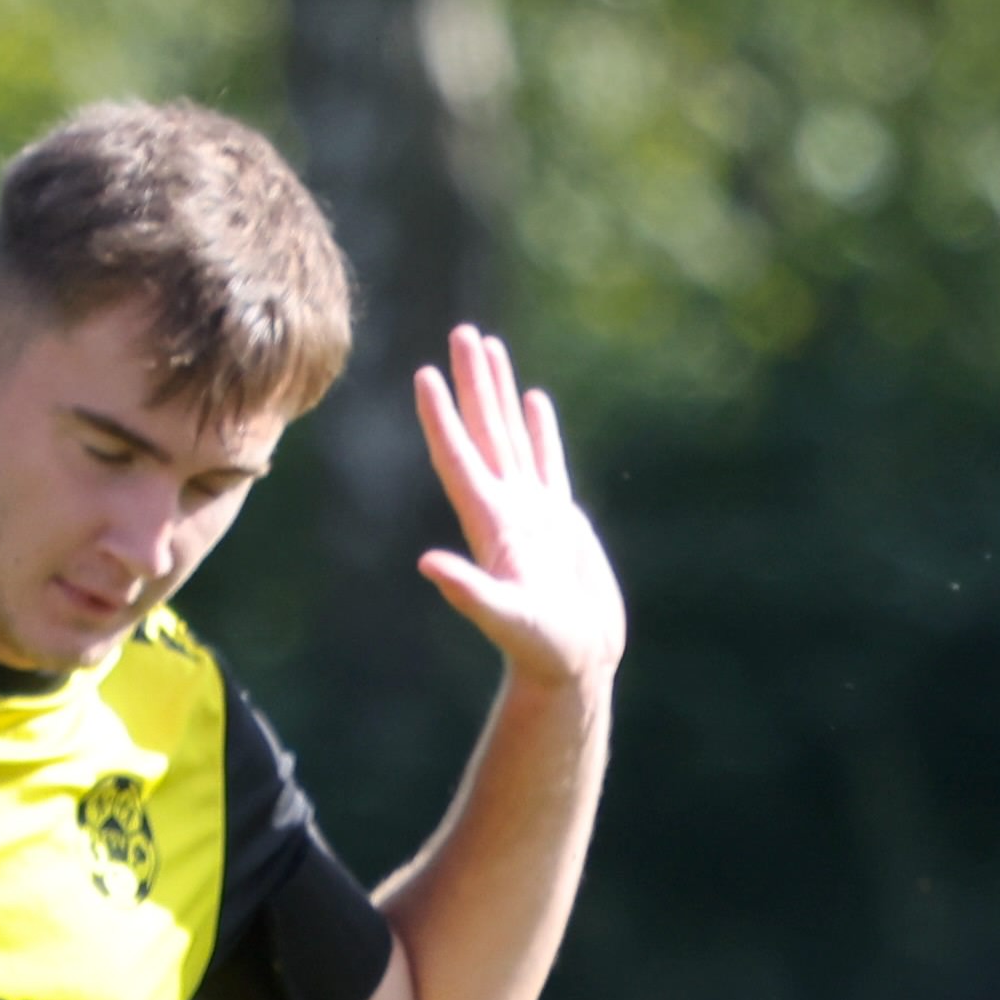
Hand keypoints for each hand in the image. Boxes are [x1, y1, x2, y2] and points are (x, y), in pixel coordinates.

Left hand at [406, 326, 622, 694]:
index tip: (425, 375)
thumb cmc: (543, 651)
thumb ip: (469, 593)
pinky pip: (547, 462)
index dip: (441, 418)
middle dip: (473, 382)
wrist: (574, 668)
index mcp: (491, 525)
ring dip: (498, 392)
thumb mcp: (506, 621)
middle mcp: (507, 510)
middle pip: (484, 432)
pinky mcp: (560, 521)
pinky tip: (533, 399)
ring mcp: (532, 512)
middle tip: (462, 332)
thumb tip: (428, 564)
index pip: (459, 459)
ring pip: (512, 436)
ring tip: (489, 345)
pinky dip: (539, 429)